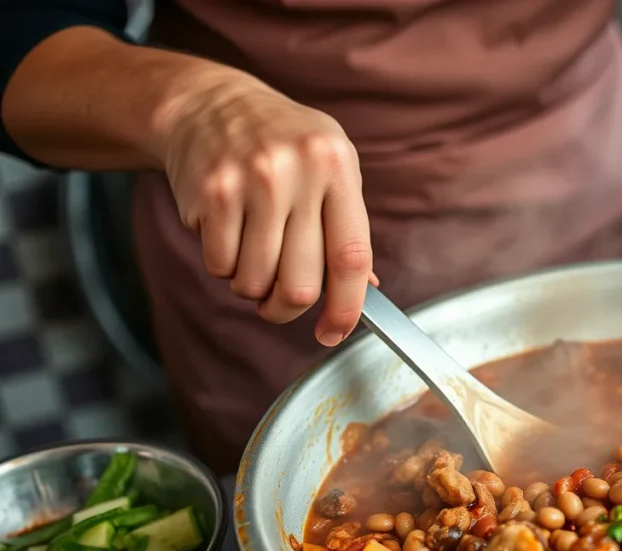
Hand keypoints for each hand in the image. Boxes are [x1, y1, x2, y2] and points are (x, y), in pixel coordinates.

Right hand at [156, 70, 374, 346]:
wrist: (208, 102)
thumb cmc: (280, 144)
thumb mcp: (328, 167)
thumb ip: (347, 226)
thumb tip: (367, 289)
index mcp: (337, 167)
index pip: (351, 258)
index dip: (347, 308)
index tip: (334, 332)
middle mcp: (298, 173)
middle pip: (300, 285)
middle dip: (286, 308)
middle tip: (278, 302)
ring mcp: (252, 182)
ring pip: (255, 282)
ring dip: (251, 286)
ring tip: (251, 253)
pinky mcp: (211, 193)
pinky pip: (220, 265)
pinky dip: (223, 265)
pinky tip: (226, 233)